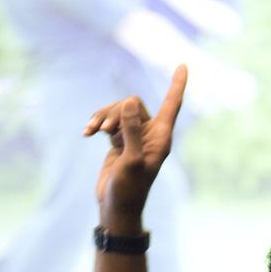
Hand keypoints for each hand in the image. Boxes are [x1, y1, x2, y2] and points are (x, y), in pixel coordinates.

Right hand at [83, 64, 187, 224]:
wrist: (116, 207)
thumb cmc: (128, 190)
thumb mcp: (130, 161)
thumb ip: (131, 131)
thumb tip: (128, 102)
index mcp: (160, 138)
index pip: (171, 105)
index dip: (177, 85)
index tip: (183, 64)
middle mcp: (150, 135)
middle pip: (133, 104)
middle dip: (116, 110)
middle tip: (103, 128)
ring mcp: (134, 137)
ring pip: (119, 111)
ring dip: (103, 116)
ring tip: (91, 131)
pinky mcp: (119, 141)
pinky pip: (109, 121)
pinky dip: (97, 124)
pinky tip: (87, 133)